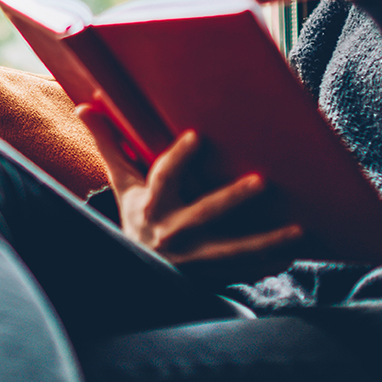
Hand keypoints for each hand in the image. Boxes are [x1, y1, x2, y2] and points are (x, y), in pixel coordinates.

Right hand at [76, 103, 302, 265]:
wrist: (138, 271)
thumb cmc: (138, 218)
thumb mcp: (123, 185)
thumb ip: (110, 144)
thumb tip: (84, 105)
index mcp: (151, 206)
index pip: (163, 177)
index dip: (178, 157)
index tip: (197, 135)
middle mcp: (171, 233)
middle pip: (204, 215)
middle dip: (232, 200)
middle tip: (262, 182)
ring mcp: (193, 259)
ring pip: (233, 251)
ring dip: (266, 241)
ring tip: (297, 231)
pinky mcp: (210, 276)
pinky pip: (243, 272)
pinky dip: (267, 265)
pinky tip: (292, 256)